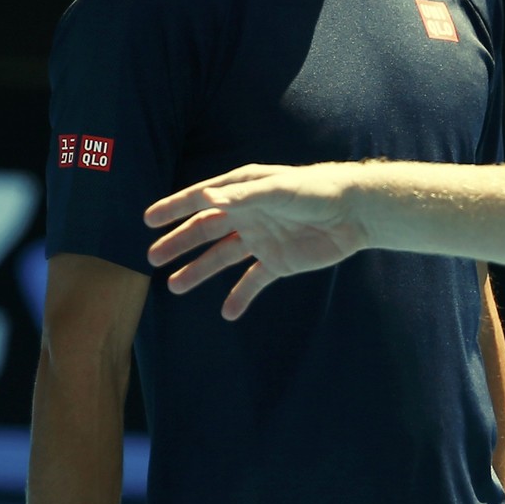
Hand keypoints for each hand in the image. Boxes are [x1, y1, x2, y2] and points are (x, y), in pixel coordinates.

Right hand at [144, 162, 370, 318]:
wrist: (356, 213)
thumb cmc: (317, 191)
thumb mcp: (277, 191)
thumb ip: (242, 198)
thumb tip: (204, 200)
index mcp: (245, 191)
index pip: (203, 199)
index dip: (175, 208)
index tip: (148, 220)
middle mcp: (249, 214)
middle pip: (206, 230)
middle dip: (179, 242)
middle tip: (152, 258)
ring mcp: (262, 239)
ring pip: (223, 257)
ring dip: (199, 271)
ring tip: (175, 286)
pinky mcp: (279, 262)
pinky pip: (253, 281)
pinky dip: (240, 297)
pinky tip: (227, 312)